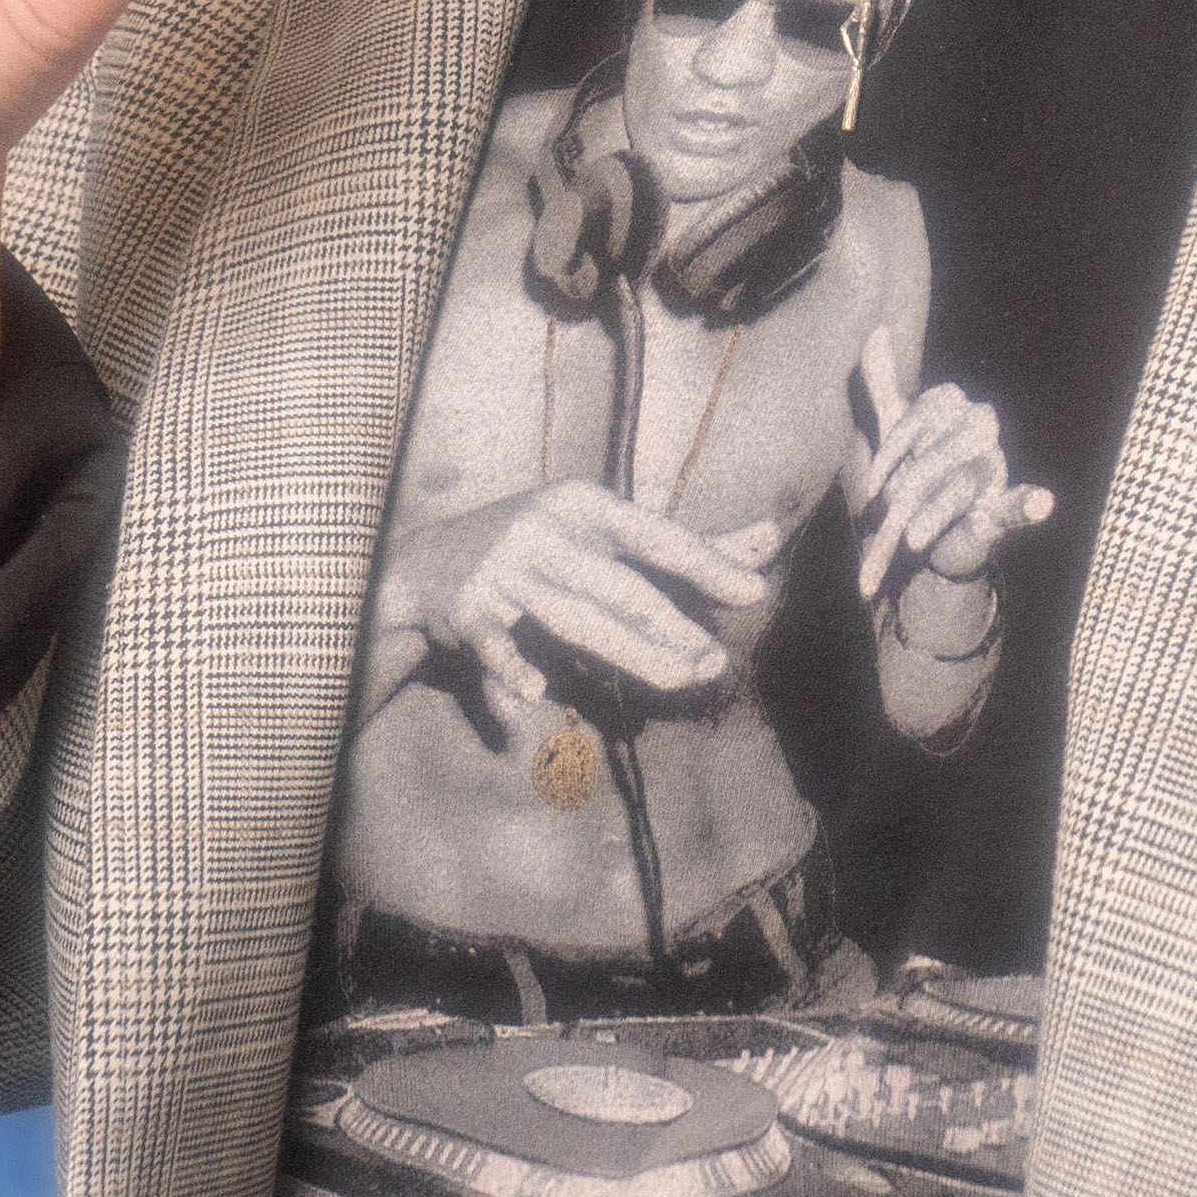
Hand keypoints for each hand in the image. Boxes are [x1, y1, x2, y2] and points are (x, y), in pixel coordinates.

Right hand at [433, 482, 786, 719]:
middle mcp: (545, 530)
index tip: (754, 591)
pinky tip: (534, 693)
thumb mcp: (602, 529)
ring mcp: (503, 570)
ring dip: (630, 652)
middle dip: (673, 627)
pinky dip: (509, 671)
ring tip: (680, 679)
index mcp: (583, 503)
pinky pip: (494, 648)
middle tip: (717, 663)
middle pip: (620, 587)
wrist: (423, 562)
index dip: (705, 562)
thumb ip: (685, 542)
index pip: (655, 535)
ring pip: (574, 620)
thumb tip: (772, 536)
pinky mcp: (465, 612)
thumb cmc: (539, 544)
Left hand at [842, 321, 1054, 613]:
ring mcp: (993, 472)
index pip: (925, 412)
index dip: (896, 445)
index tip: (873, 480)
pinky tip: (1040, 502)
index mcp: (955, 411)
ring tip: (911, 537)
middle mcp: (979, 435)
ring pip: (963, 482)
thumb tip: (875, 329)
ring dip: (933, 512)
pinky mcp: (1000, 512)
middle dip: (912, 480)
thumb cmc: (912, 479)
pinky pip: (1017, 504)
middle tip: (891, 508)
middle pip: (941, 448)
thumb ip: (885, 385)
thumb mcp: (895, 433)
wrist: (921, 542)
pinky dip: (1029, 504)